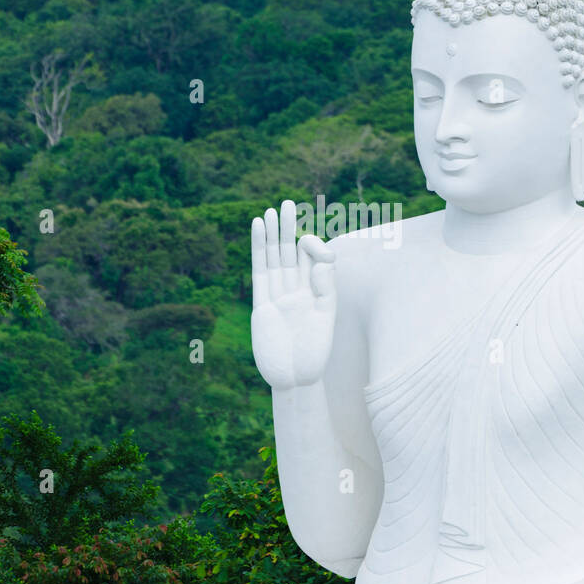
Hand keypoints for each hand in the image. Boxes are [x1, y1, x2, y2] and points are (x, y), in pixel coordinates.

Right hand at [251, 200, 335, 390]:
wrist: (294, 380)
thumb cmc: (315, 354)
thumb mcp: (326, 320)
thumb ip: (326, 290)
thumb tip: (322, 261)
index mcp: (317, 292)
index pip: (314, 259)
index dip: (313, 246)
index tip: (313, 244)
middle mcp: (297, 290)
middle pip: (292, 253)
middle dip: (289, 229)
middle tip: (287, 203)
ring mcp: (278, 296)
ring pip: (275, 259)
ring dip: (272, 236)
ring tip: (270, 212)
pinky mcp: (261, 304)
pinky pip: (260, 272)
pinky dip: (258, 251)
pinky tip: (257, 231)